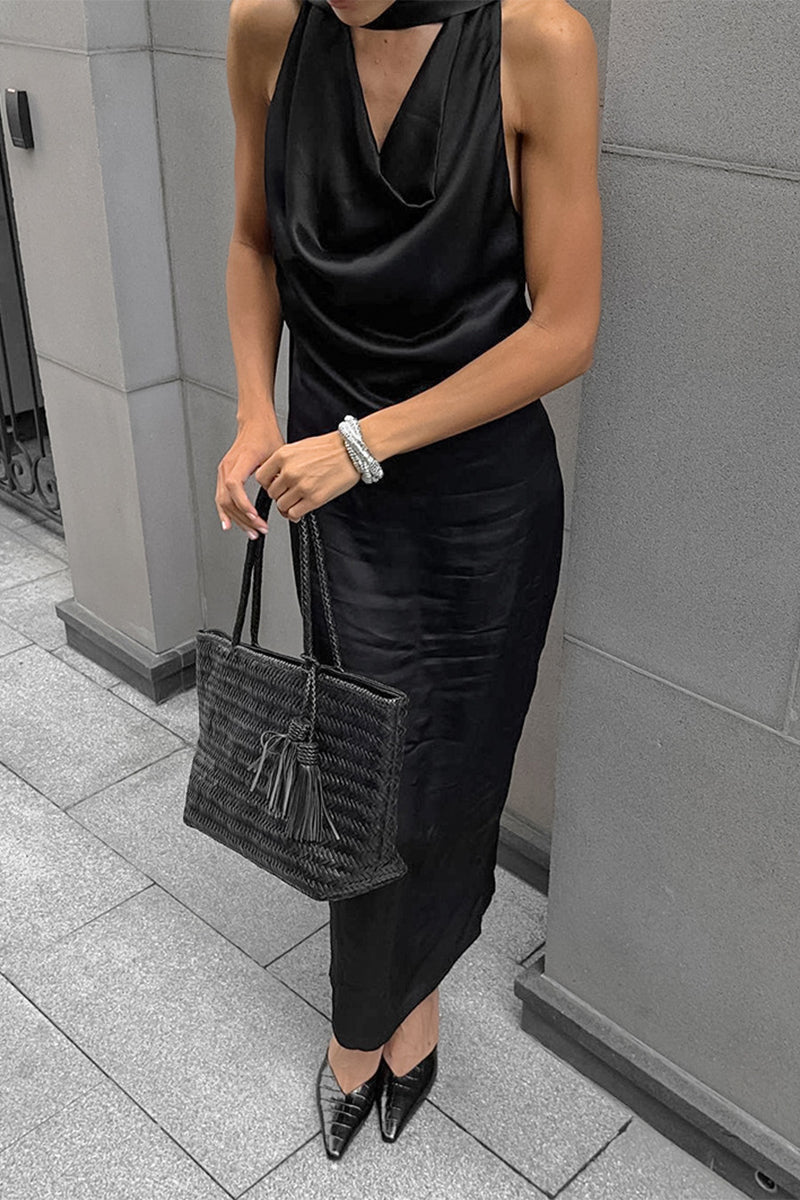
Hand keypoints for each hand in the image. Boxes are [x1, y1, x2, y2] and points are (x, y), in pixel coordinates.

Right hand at [216, 422, 283, 537]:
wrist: (255, 423)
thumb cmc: (265, 435)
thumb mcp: (277, 454)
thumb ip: (277, 476)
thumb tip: (280, 496)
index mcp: (242, 459)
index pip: (234, 485)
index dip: (243, 503)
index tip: (254, 515)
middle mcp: (228, 466)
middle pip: (227, 498)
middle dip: (243, 518)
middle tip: (258, 529)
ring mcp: (224, 470)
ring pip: (223, 501)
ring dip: (236, 519)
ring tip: (250, 531)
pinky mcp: (224, 475)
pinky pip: (221, 497)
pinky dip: (226, 512)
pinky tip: (230, 523)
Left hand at [255, 430, 360, 521]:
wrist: (351, 451)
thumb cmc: (330, 448)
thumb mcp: (299, 447)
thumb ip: (284, 462)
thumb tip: (276, 477)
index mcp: (283, 455)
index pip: (261, 477)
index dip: (268, 484)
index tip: (275, 485)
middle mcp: (289, 471)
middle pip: (272, 493)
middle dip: (280, 495)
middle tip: (289, 494)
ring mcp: (301, 486)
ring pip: (281, 505)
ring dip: (287, 506)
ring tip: (296, 502)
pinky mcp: (314, 499)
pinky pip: (294, 513)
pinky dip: (295, 515)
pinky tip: (300, 509)